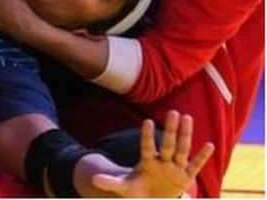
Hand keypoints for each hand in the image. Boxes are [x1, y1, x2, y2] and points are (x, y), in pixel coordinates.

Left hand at [92, 111, 212, 196]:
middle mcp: (162, 161)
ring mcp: (174, 168)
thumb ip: (111, 183)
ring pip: (181, 150)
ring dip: (185, 136)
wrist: (151, 198)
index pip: (146, 147)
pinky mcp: (185, 177)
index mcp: (146, 163)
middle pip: (167, 144)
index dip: (146, 136)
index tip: (146, 121)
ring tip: (187, 118)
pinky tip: (209, 145)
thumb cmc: (138, 191)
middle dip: (170, 130)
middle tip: (173, 112)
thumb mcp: (124, 188)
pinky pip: (195, 166)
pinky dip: (202, 157)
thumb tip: (93, 180)